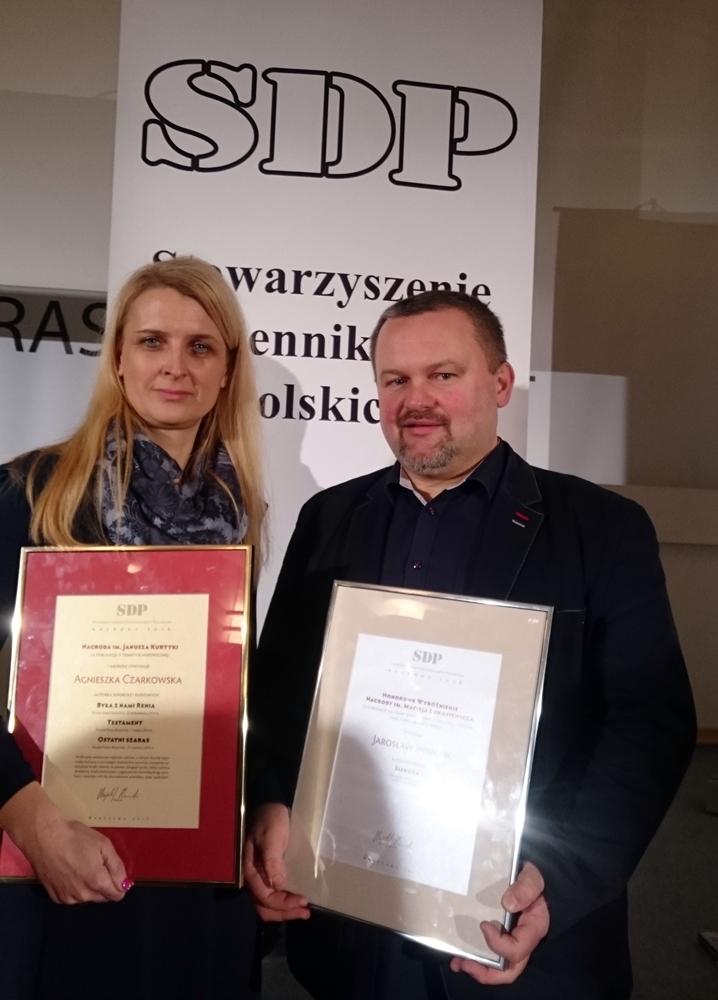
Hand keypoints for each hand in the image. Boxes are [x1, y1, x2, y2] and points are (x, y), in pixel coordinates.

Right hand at [0, 782, 129, 903]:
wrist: (44, 837)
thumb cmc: (76, 837)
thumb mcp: (104, 845)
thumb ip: (117, 867)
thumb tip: (125, 885)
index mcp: (97, 883)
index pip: (117, 895)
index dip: (119, 883)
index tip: (113, 870)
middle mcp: (83, 896)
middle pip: (102, 897)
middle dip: (104, 884)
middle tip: (95, 864)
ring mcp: (67, 898)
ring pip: (87, 898)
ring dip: (89, 887)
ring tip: (80, 866)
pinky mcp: (55, 897)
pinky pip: (72, 897)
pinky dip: (74, 888)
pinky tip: (69, 872)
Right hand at [243, 802, 309, 921]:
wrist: (270, 804)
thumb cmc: (269, 819)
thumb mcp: (271, 836)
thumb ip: (272, 861)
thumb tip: (278, 886)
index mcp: (251, 870)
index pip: (264, 897)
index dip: (283, 903)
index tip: (303, 901)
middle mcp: (254, 877)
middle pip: (264, 905)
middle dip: (284, 912)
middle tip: (305, 912)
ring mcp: (260, 875)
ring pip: (268, 903)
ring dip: (284, 910)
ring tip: (303, 912)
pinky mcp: (268, 872)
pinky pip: (272, 894)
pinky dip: (283, 902)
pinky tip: (295, 901)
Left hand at [450, 862, 548, 984]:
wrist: (534, 874)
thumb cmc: (534, 876)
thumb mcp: (533, 878)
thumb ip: (525, 888)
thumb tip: (508, 903)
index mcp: (533, 929)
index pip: (517, 949)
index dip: (498, 944)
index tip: (483, 925)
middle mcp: (523, 940)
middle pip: (509, 970)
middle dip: (486, 973)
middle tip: (464, 964)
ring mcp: (511, 939)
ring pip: (498, 966)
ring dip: (477, 968)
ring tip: (456, 963)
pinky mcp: (501, 934)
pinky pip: (491, 952)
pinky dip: (476, 956)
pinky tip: (459, 951)